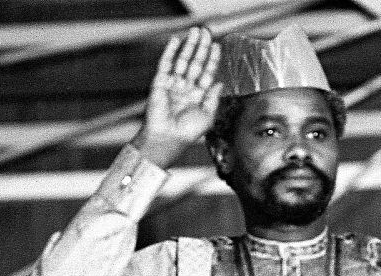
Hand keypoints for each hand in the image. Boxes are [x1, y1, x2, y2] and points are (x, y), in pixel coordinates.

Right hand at [134, 27, 222, 167]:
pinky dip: (170, 52)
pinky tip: (176, 40)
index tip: (217, 46)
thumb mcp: (208, 116)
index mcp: (199, 96)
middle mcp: (186, 88)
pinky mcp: (160, 83)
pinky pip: (166, 64)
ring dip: (188, 46)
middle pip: (196, 63)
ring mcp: (173, 84)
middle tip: (206, 32)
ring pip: (182, 61)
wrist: (168, 138)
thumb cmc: (188, 132)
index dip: (212, 59)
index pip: (207, 73)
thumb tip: (220, 82)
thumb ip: (214, 98)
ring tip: (195, 32)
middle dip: (201, 48)